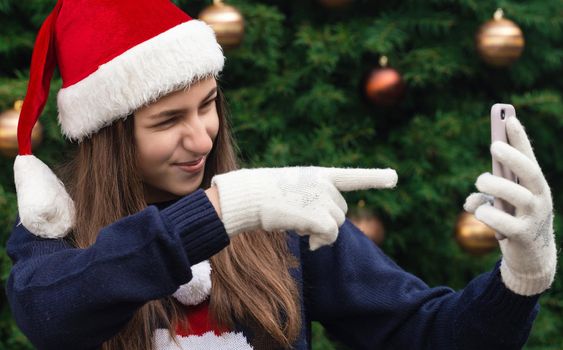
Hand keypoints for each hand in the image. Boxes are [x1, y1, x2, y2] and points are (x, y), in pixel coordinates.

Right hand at [211, 166, 396, 249]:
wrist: (249, 196)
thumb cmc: (264, 194)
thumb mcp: (292, 190)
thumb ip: (314, 201)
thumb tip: (323, 236)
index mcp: (320, 175)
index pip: (352, 176)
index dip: (375, 178)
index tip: (394, 178)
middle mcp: (326, 185)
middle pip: (341, 212)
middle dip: (326, 220)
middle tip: (302, 220)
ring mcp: (323, 199)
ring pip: (336, 225)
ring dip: (320, 232)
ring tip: (298, 225)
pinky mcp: (319, 215)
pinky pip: (330, 235)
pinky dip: (320, 242)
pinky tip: (306, 240)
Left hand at [464, 117, 555, 295]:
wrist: (531, 257)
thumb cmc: (514, 221)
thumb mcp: (501, 205)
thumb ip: (485, 198)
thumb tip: (470, 202)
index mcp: (535, 185)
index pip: (529, 158)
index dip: (520, 139)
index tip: (510, 119)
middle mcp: (539, 197)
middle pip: (529, 172)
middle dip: (512, 156)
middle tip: (493, 146)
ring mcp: (534, 216)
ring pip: (516, 195)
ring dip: (494, 185)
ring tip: (480, 181)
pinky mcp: (523, 235)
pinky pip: (503, 221)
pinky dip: (487, 213)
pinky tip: (479, 211)